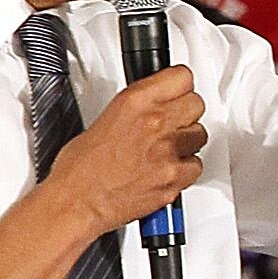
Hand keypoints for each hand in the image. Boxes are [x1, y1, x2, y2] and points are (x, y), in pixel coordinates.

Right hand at [50, 63, 203, 239]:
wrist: (77, 202)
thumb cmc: (80, 168)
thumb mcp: (103, 119)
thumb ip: (136, 108)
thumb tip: (153, 106)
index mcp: (135, 102)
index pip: (181, 77)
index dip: (180, 86)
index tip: (178, 91)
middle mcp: (155, 123)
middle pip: (196, 104)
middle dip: (185, 112)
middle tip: (171, 122)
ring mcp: (168, 151)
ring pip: (200, 135)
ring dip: (186, 141)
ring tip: (165, 149)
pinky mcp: (175, 178)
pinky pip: (196, 166)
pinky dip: (185, 169)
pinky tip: (166, 169)